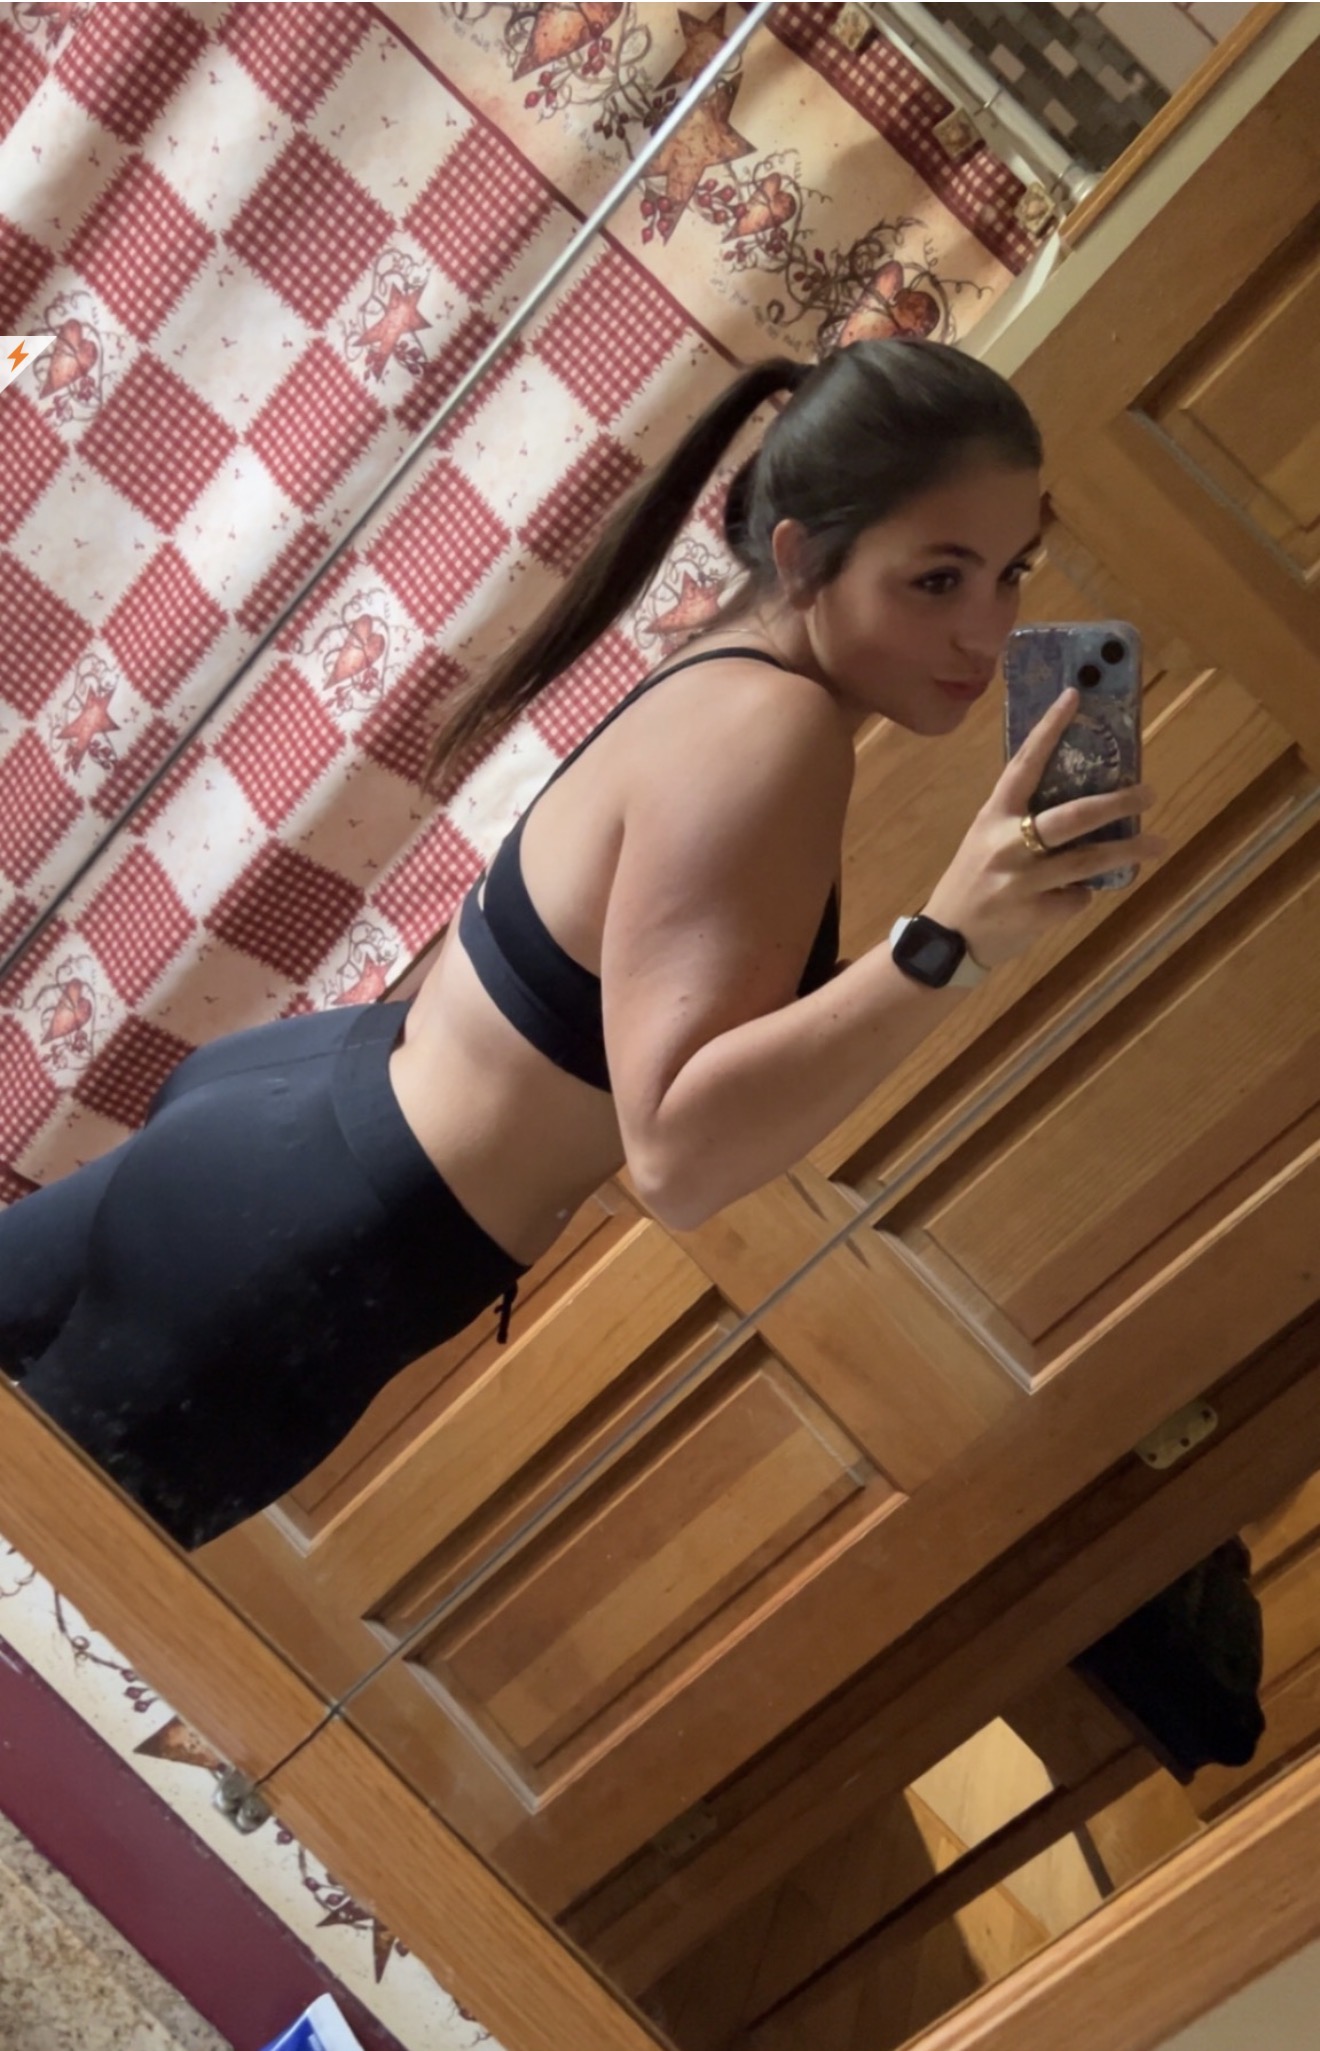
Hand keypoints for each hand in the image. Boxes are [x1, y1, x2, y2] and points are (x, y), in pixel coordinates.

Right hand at [922, 688, 1166, 969]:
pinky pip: (1076, 898)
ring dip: (1129, 851)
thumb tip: (1080, 807)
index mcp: (992, 818)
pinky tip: (1066, 899)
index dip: (1048, 730)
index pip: (1023, 765)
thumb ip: (1020, 824)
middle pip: (1073, 817)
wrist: (945, 942)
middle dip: (1117, 803)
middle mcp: (1007, 845)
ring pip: (1088, 861)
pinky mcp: (1035, 914)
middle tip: (1148, 793)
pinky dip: (1079, 897)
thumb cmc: (970, 884)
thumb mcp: (985, 842)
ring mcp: (1022, 882)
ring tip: (1159, 844)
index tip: (1074, 697)